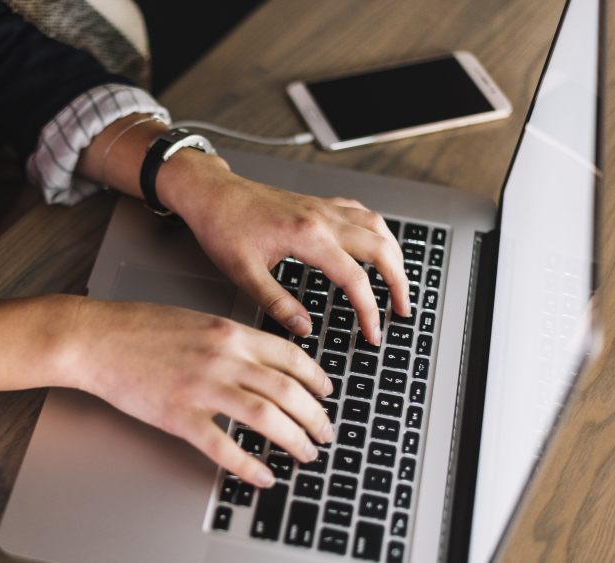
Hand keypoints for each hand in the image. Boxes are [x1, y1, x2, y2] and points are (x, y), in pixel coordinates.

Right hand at [66, 298, 334, 487]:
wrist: (95, 337)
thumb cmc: (138, 328)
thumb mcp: (196, 320)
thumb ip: (229, 340)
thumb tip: (259, 362)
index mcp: (230, 332)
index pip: (291, 356)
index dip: (317, 379)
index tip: (327, 394)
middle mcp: (224, 358)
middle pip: (289, 391)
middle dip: (315, 417)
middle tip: (324, 433)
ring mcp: (202, 388)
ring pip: (267, 418)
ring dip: (295, 440)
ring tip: (305, 454)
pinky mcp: (179, 416)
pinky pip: (225, 447)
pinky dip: (250, 466)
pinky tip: (262, 476)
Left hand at [158, 151, 410, 342]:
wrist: (211, 193)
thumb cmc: (222, 226)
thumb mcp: (243, 273)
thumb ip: (276, 303)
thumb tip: (303, 328)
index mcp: (307, 237)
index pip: (354, 279)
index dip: (369, 310)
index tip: (373, 333)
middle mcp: (322, 218)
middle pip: (380, 249)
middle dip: (398, 283)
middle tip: (403, 310)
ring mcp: (322, 207)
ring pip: (377, 226)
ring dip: (394, 254)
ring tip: (399, 281)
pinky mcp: (317, 203)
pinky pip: (360, 212)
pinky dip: (376, 230)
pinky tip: (376, 243)